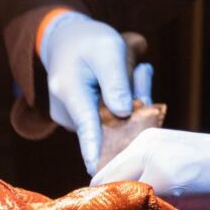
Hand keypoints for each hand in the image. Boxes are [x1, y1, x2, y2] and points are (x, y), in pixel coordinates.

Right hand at [38, 11, 152, 174]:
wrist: (67, 39)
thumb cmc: (88, 41)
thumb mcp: (107, 50)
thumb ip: (116, 81)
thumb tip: (124, 112)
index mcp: (71, 92)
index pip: (86, 126)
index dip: (94, 149)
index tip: (98, 171)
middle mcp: (68, 111)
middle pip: (109, 124)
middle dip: (133, 104)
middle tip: (142, 70)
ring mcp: (75, 117)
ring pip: (114, 120)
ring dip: (131, 99)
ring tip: (137, 68)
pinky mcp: (84, 118)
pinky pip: (111, 116)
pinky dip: (124, 99)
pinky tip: (131, 74)